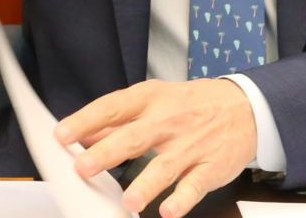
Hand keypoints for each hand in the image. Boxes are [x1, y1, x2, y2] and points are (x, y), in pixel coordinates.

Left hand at [54, 78, 256, 217]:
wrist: (244, 107)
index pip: (112, 108)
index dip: (85, 121)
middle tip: (83, 168)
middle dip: (107, 153)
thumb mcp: (153, 100)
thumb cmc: (190, 104)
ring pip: (165, 166)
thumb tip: (82, 135)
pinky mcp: (211, 166)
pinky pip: (195, 185)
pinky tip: (169, 211)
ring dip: (146, 184)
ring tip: (128, 202)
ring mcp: (191, 145)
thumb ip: (117, 120)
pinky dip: (182, 199)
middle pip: (134, 137)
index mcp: (149, 100)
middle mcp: (168, 121)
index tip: (62, 134)